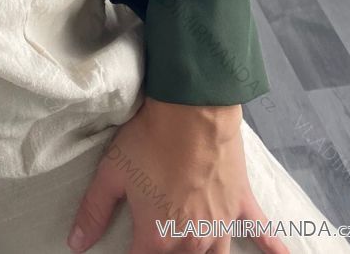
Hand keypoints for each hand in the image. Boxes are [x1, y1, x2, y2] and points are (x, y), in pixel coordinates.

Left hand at [67, 98, 289, 252]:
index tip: (131, 251)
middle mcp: (192, 240)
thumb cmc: (148, 139)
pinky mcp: (241, 205)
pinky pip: (263, 233)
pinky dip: (273, 248)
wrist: (190, 110)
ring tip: (197, 252)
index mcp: (157, 237)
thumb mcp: (111, 172)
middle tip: (163, 244)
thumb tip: (76, 243)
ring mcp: (221, 225)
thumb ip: (93, 211)